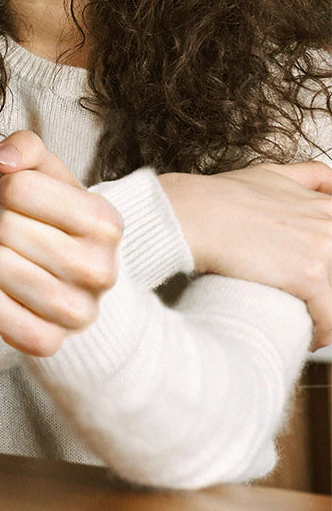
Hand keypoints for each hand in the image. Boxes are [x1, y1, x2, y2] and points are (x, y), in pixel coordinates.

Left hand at [0, 131, 122, 356]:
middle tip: (13, 233)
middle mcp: (99, 270)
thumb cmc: (57, 221)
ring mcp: (76, 313)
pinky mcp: (47, 342)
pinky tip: (3, 288)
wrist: (80, 284)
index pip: (17, 187)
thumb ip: (27, 148)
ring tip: (11, 258)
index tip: (19, 201)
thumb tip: (1, 159)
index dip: (6, 190)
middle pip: (2, 227)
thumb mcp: (51, 176)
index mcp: (104, 221)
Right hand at [160, 162, 331, 349]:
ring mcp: (323, 249)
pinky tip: (307, 336)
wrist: (192, 213)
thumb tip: (330, 181)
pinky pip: (330, 319)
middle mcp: (329, 224)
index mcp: (324, 206)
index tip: (314, 276)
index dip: (325, 263)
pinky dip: (321, 333)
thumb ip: (307, 176)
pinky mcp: (310, 276)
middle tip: (307, 299)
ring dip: (325, 312)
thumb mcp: (268, 174)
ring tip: (307, 323)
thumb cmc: (219, 197)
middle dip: (325, 289)